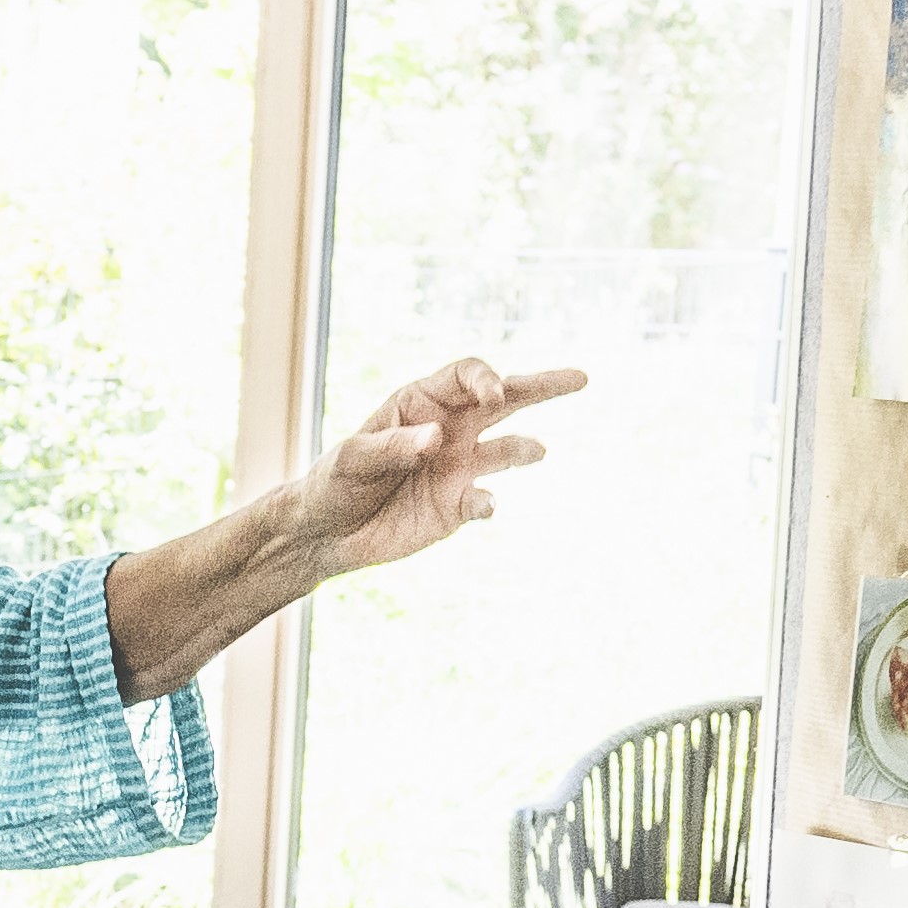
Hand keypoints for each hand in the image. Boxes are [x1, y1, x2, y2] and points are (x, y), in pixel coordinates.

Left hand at [296, 357, 579, 577]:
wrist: (327, 533)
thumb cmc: (334, 483)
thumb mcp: (351, 460)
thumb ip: (391, 447)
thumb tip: (437, 438)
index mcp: (423, 402)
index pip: (468, 375)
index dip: (486, 379)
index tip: (494, 395)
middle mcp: (450, 428)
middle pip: (506, 399)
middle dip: (542, 386)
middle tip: (580, 378)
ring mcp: (459, 467)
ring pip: (505, 449)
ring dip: (522, 449)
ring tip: (537, 450)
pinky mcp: (458, 507)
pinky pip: (484, 500)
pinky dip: (488, 502)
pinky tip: (484, 504)